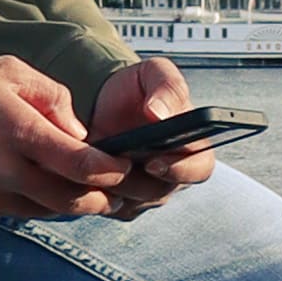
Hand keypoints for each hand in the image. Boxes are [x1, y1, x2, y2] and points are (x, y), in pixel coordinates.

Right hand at [0, 53, 125, 220]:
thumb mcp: (11, 72)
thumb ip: (54, 97)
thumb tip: (82, 133)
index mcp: (18, 130)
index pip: (80, 164)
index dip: (111, 172)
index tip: (125, 168)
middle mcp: (3, 169)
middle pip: (69, 199)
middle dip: (101, 198)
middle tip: (120, 193)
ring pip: (45, 211)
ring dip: (71, 204)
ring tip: (90, 192)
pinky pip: (17, 212)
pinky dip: (37, 203)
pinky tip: (45, 188)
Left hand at [92, 52, 213, 214]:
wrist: (103, 104)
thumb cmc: (137, 90)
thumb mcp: (155, 74)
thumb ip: (166, 88)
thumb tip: (160, 114)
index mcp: (193, 148)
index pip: (199, 169)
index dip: (180, 169)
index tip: (153, 161)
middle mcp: (173, 176)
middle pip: (160, 191)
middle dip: (135, 179)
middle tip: (113, 160)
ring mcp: (146, 194)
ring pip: (131, 202)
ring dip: (111, 183)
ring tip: (93, 160)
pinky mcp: (119, 204)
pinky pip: (107, 206)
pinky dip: (93, 189)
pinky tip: (83, 169)